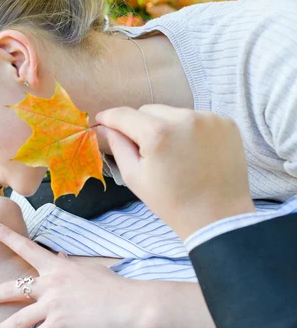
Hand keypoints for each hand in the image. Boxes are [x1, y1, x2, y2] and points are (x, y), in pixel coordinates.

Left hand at [0, 219, 145, 327]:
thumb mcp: (88, 271)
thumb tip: (58, 257)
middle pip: (10, 289)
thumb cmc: (114, 289)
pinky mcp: (60, 327)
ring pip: (16, 320)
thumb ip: (68, 265)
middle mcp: (50, 284)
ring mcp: (53, 306)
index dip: (4, 235)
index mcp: (56, 267)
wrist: (132, 305)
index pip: (25, 248)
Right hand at [96, 105, 255, 238]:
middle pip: (149, 110)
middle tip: (145, 148)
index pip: (125, 115)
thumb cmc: (171, 202)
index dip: (109, 117)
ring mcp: (208, 118)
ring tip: (173, 152)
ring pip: (173, 112)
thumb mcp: (135, 177)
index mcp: (158, 134)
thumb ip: (118, 146)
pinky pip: (196, 117)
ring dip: (166, 126)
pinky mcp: (226, 122)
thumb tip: (105, 127)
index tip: (101, 119)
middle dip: (141, 125)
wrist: (217, 216)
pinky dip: (189, 129)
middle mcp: (184, 119)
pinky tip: (192, 150)